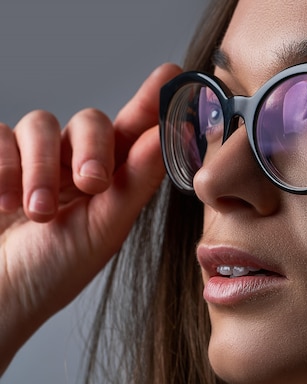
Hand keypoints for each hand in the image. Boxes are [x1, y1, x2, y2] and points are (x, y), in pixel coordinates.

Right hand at [0, 63, 182, 374]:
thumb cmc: (52, 272)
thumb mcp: (102, 229)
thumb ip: (137, 180)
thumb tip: (173, 132)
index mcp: (112, 181)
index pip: (136, 132)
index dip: (154, 101)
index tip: (175, 74)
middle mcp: (75, 163)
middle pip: (91, 121)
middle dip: (92, 149)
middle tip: (91, 184)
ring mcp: (33, 160)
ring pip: (42, 124)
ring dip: (40, 168)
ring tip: (36, 213)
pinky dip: (3, 166)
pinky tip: (3, 202)